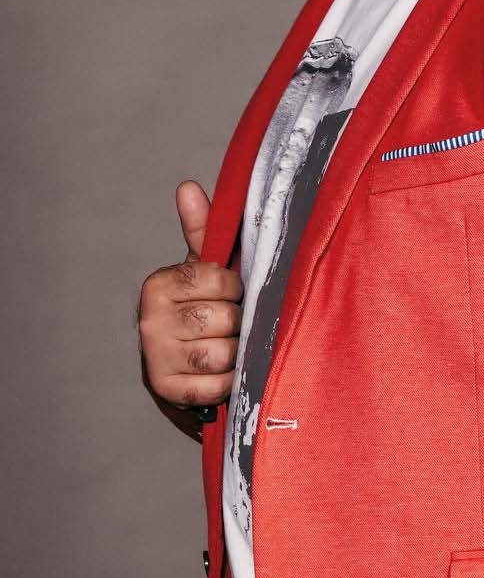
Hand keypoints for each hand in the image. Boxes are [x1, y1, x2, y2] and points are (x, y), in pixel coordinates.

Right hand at [137, 181, 243, 425]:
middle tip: (230, 325)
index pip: (219, 280)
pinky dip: (228, 382)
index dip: (235, 289)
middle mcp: (151, 320)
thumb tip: (187, 187)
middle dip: (238, 323)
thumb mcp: (202, 270)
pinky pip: (217, 385)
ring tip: (227, 347)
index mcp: (159, 284)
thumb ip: (202, 229)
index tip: (229, 294)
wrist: (181, 366)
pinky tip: (221, 373)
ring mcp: (157, 357)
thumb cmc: (201, 308)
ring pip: (223, 353)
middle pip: (224, 319)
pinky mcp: (168, 390)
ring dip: (235, 353)